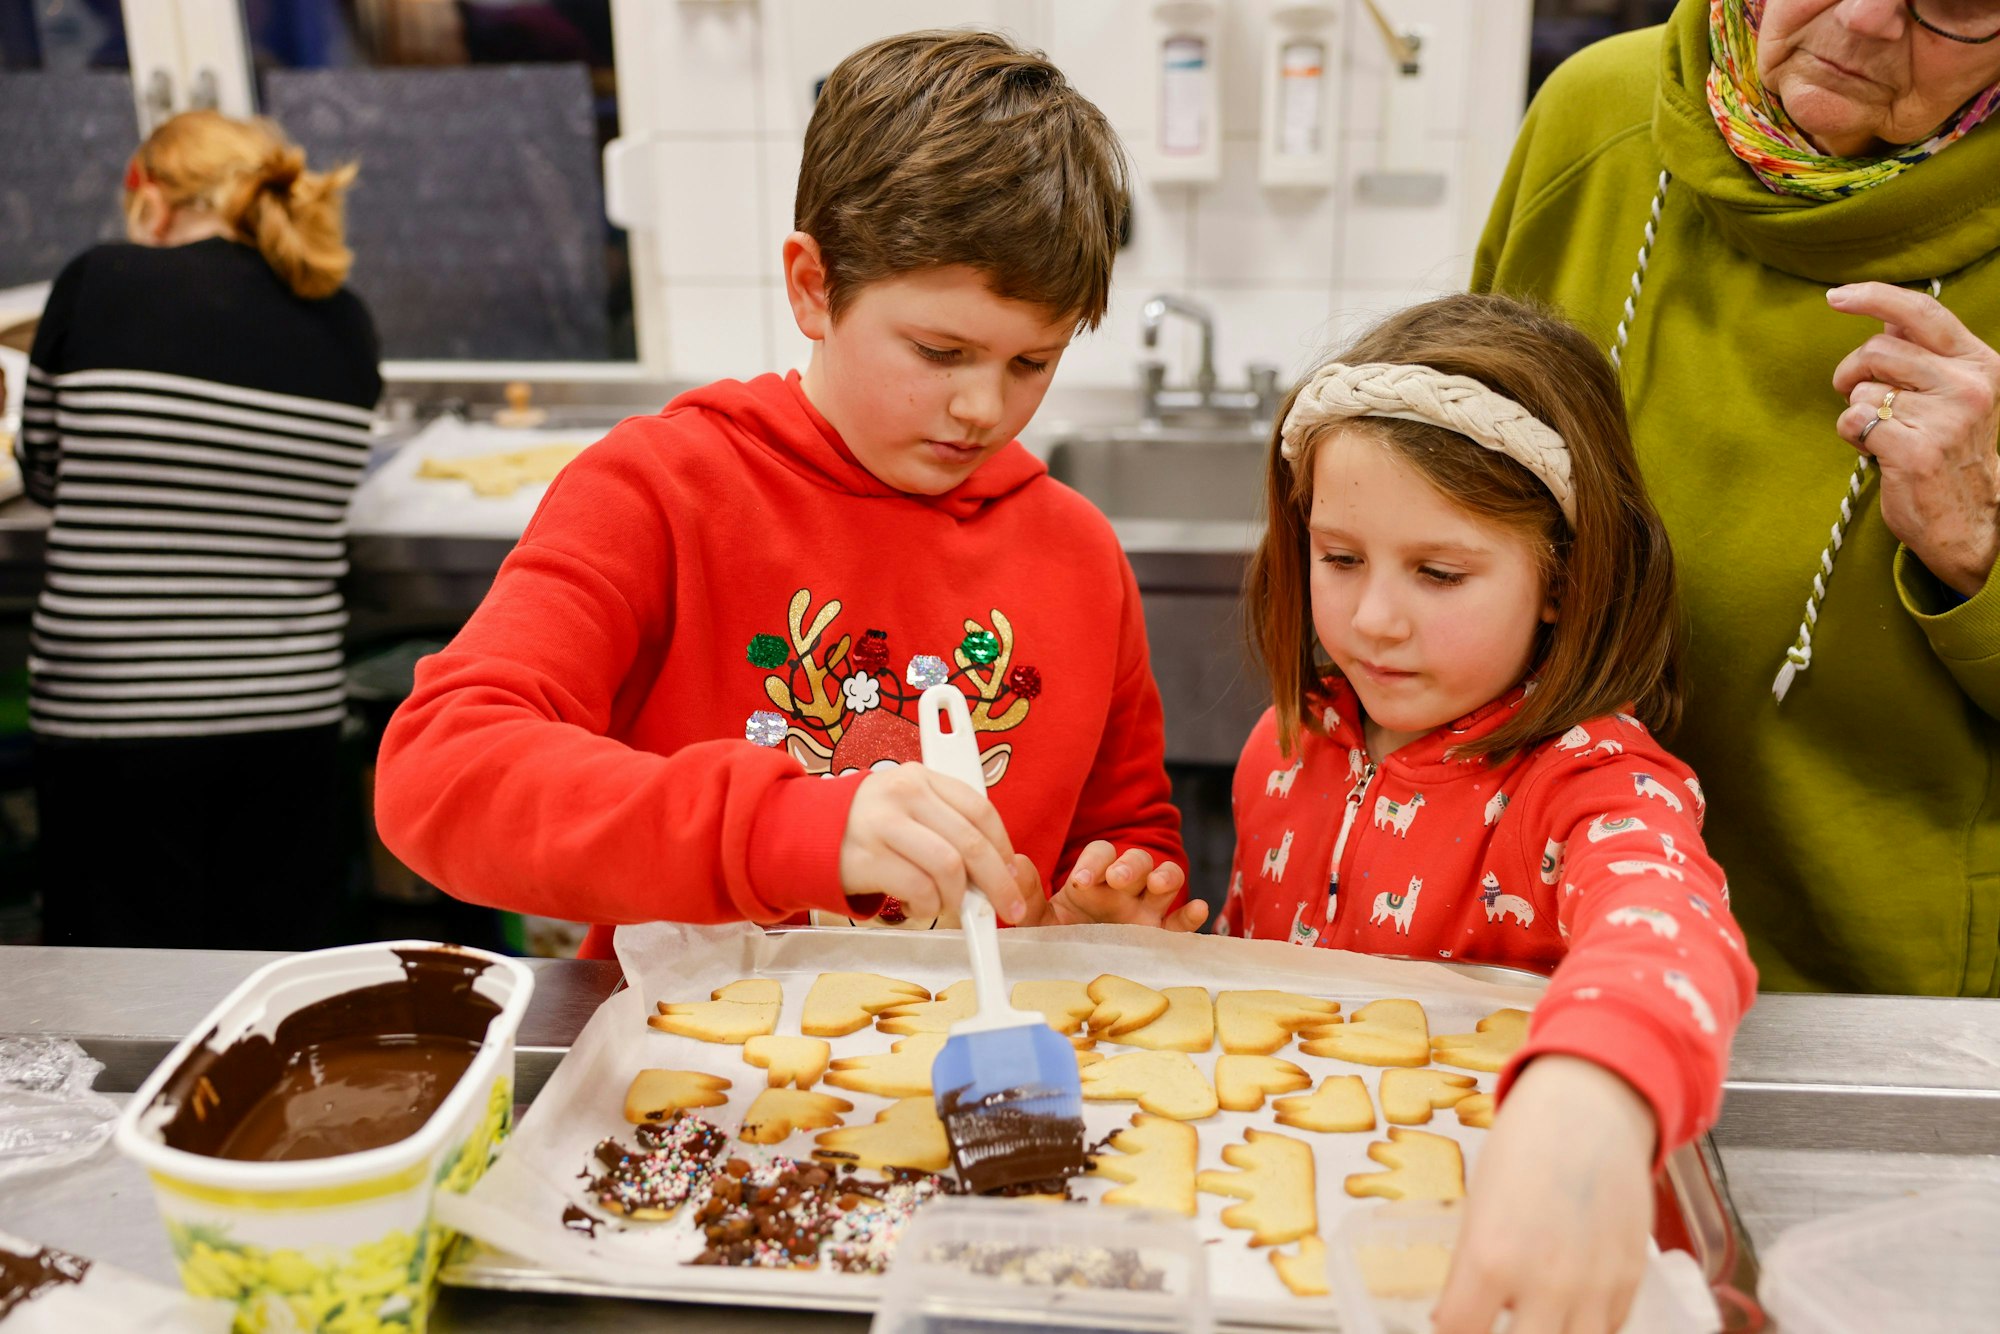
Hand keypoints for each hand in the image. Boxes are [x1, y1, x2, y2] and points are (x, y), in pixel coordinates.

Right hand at [838, 762, 1026, 922]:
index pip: (980, 810)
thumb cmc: (868, 826)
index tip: (1012, 875)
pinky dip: (929, 908)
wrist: (803, 832)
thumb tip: (1000, 866)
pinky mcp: (866, 858)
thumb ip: (948, 823)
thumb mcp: (908, 806)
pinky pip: (918, 890)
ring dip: (958, 899)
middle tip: (1004, 909)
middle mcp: (904, 794)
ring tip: (950, 907)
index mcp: (921, 777)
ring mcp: (883, 825)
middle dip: (997, 883)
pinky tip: (921, 908)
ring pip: (948, 868)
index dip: (1003, 848)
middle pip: (971, 842)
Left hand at [1012, 840, 1206, 929]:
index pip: (1100, 853)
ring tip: (1157, 884)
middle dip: (1130, 865)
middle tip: (1117, 879)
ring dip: (1166, 875)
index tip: (1080, 881)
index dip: (1094, 861)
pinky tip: (1197, 910)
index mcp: (1095, 879)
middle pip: (1137, 860)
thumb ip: (1027, 895)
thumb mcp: (1039, 921)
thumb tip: (1015, 863)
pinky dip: (1192, 913)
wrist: (1074, 973)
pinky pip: (1183, 920)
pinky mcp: (1164, 936)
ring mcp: (1148, 909)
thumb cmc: (1060, 940)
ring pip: (1166, 878)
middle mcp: (1124, 888)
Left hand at [1431, 1055, 1656, 1333]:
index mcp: (1491, 1259)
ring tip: (1534, 1318)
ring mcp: (1594, 1287)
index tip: (1453, 1324)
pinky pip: (1608, 1329)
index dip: (1451, 1332)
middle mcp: (1545, 1283)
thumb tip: (1455, 1320)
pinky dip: (1587, 1326)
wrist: (1590, 1109)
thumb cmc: (1524, 1147)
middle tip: (1493, 1322)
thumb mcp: (1478, 1207)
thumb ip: (1471, 1271)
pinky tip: (1569, 1308)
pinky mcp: (1630, 1281)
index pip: (1459, 1332)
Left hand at [1830, 282, 1999, 596]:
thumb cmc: (1950, 450)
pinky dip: (1853, 437)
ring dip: (1859, 412)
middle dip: (1852, 373)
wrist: (1969, 520)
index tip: (1836, 296)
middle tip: (1859, 397)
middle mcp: (1968, 385)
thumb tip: (1885, 320)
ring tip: (1887, 433)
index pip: (1922, 313)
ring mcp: (1945, 418)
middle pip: (1876, 351)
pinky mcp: (1915, 450)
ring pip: (1861, 391)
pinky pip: (1852, 423)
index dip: (1874, 297)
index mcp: (1980, 363)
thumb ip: (1925, 357)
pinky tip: (1879, 452)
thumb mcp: (1954, 395)